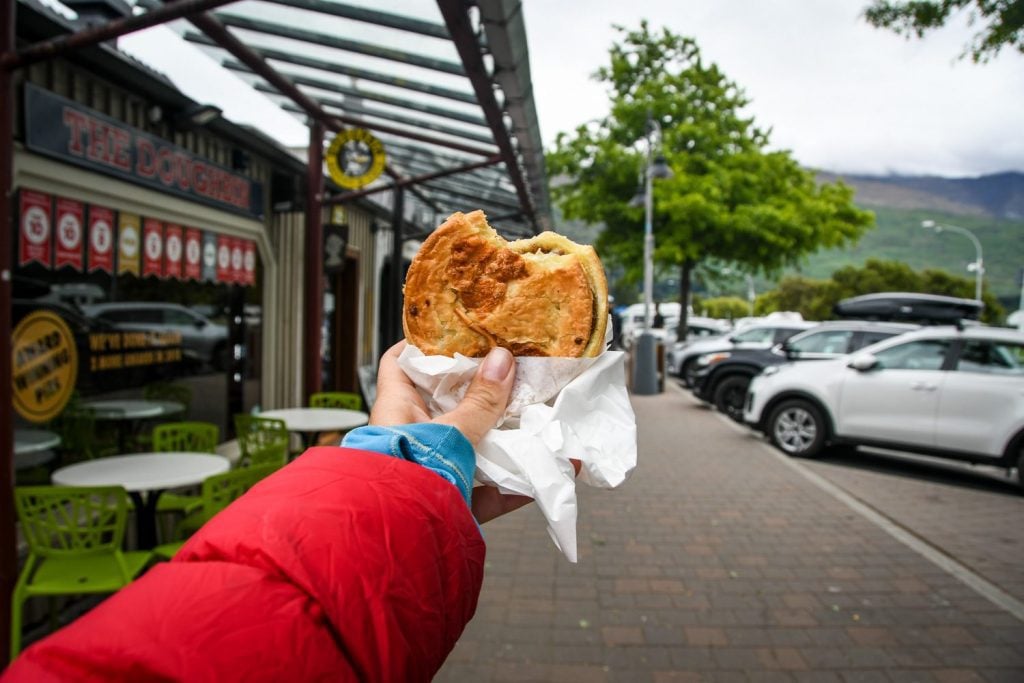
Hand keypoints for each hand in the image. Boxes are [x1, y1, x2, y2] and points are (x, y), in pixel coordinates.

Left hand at [371, 340, 532, 522]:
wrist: (400, 541)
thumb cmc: (410, 476)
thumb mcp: (451, 431)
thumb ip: (480, 401)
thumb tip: (503, 359)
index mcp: (397, 409)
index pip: (400, 363)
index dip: (422, 343)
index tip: (454, 331)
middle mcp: (411, 437)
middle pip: (445, 403)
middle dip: (480, 391)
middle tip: (513, 372)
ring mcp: (432, 470)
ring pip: (471, 446)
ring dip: (502, 439)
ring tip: (536, 422)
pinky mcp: (451, 503)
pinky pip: (485, 491)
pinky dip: (513, 486)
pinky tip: (542, 477)